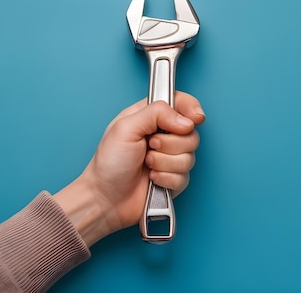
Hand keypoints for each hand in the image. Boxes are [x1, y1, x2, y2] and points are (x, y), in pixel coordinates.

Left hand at [53, 92, 204, 245]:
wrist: (105, 198)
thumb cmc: (109, 162)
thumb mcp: (125, 128)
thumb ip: (156, 113)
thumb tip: (185, 120)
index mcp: (150, 117)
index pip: (180, 102)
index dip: (191, 108)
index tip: (194, 118)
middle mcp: (163, 135)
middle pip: (190, 132)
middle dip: (170, 143)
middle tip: (149, 146)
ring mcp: (170, 158)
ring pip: (190, 156)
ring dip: (165, 163)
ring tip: (147, 165)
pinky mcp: (173, 179)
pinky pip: (185, 176)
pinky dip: (166, 178)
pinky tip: (152, 179)